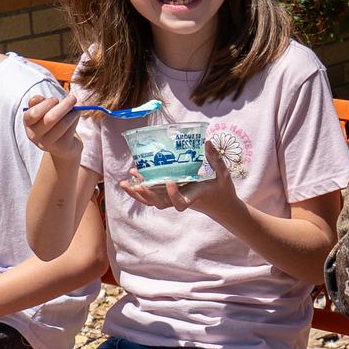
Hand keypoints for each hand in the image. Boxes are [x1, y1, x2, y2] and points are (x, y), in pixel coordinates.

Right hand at [23, 94, 82, 160]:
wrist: (63, 145)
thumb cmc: (53, 121)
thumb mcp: (45, 110)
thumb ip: (41, 102)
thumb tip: (36, 98)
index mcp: (28, 123)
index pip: (33, 113)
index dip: (46, 104)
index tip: (56, 99)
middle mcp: (34, 135)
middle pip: (50, 118)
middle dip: (64, 105)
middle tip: (73, 98)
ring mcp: (47, 143)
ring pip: (63, 124)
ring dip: (74, 112)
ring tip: (79, 105)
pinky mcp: (60, 147)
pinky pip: (70, 130)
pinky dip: (76, 119)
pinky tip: (78, 114)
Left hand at [120, 140, 239, 218]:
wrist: (220, 206)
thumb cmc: (223, 190)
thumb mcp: (223, 174)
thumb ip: (215, 159)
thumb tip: (206, 141)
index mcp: (194, 195)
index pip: (181, 202)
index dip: (173, 195)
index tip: (171, 181)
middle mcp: (182, 198)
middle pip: (160, 203)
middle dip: (147, 195)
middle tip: (136, 185)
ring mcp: (175, 198)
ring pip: (153, 201)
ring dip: (138, 195)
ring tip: (124, 184)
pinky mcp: (171, 196)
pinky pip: (153, 195)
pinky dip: (141, 190)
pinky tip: (132, 179)